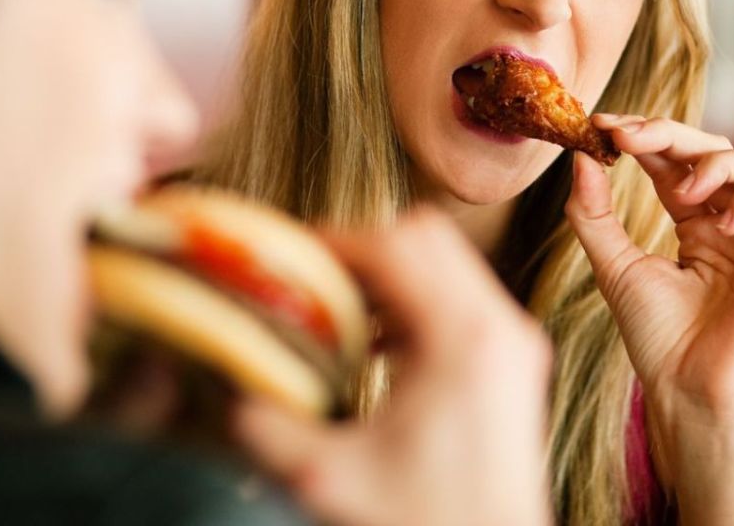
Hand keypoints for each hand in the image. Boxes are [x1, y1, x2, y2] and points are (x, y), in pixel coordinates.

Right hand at [231, 210, 553, 525]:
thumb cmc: (427, 525)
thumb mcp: (328, 479)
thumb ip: (265, 427)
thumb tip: (219, 381)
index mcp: (463, 340)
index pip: (392, 247)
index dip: (332, 243)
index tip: (286, 260)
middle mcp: (499, 327)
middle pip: (424, 236)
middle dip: (359, 248)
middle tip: (308, 280)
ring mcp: (513, 341)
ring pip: (444, 259)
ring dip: (386, 272)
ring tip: (332, 310)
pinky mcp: (513, 361)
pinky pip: (459, 296)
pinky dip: (412, 300)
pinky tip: (370, 344)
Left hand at [566, 117, 733, 453]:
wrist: (691, 387)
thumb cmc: (654, 337)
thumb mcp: (613, 265)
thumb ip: (594, 213)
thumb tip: (579, 158)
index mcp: (693, 223)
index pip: (673, 161)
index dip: (643, 136)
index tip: (603, 125)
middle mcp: (732, 221)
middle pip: (713, 148)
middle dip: (669, 134)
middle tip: (628, 137)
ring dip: (718, 161)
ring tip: (686, 192)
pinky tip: (723, 223)